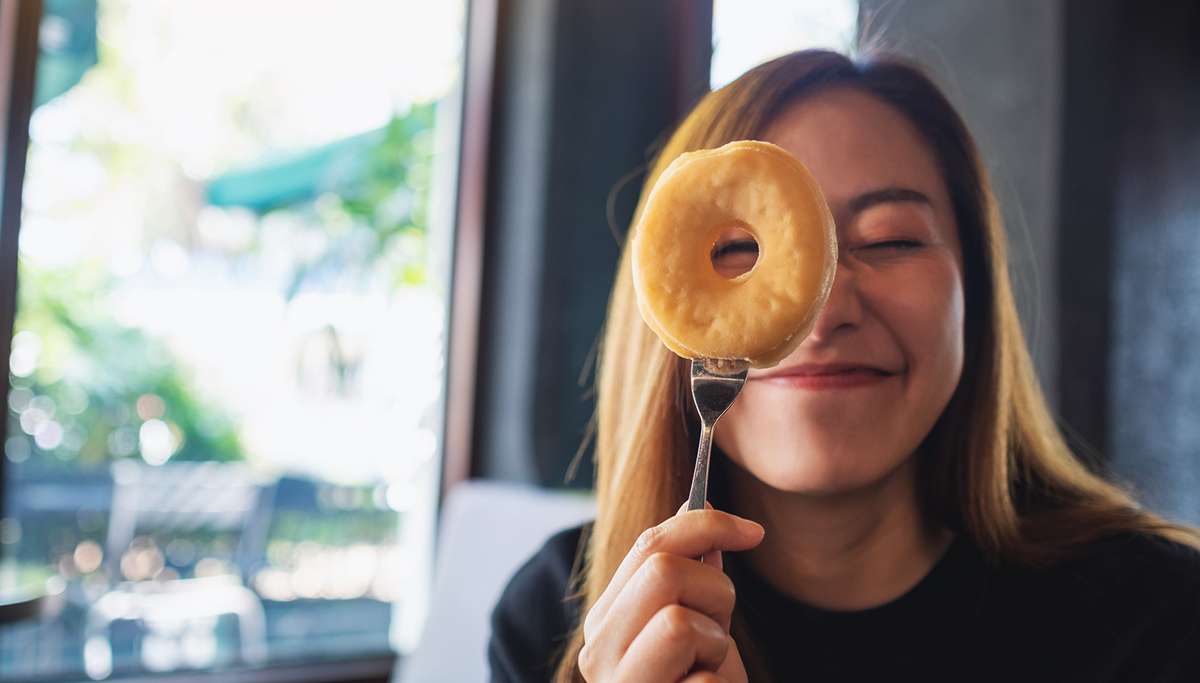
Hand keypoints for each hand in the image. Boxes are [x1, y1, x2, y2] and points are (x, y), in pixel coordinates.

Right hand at [578, 508, 764, 681]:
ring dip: (716, 645)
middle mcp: (599, 652)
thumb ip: (692, 574)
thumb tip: (702, 503)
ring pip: (681, 622)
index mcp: (606, 621)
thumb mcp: (698, 628)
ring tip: (708, 671)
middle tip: (718, 630)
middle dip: (713, 591)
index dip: (707, 524)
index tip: (753, 531)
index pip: (649, 544)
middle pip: (663, 571)